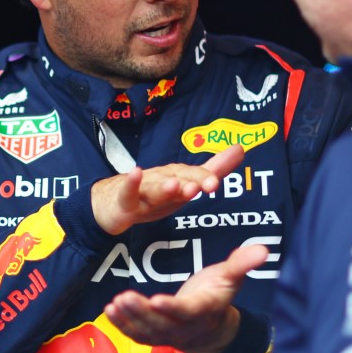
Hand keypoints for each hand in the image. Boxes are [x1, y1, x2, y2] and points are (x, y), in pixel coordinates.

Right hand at [90, 145, 245, 235]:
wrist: (110, 201)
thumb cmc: (152, 192)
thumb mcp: (184, 184)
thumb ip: (213, 168)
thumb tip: (241, 148)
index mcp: (175, 177)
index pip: (192, 176)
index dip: (203, 178)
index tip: (215, 183)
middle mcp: (160, 180)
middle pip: (176, 180)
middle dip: (191, 182)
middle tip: (206, 185)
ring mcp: (141, 191)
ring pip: (154, 189)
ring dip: (165, 187)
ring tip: (176, 186)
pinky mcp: (124, 203)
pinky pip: (127, 195)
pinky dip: (131, 185)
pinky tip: (135, 174)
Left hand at [104, 241, 268, 352]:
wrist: (212, 330)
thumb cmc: (218, 296)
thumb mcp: (231, 278)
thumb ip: (242, 264)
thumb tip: (264, 249)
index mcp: (203, 311)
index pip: (187, 312)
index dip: (172, 308)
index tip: (157, 300)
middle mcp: (184, 327)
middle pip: (161, 323)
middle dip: (141, 312)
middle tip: (123, 298)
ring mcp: (168, 335)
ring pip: (147, 331)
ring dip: (129, 319)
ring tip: (114, 304)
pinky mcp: (155, 337)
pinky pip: (137, 335)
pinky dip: (122, 325)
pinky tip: (109, 311)